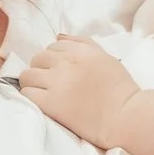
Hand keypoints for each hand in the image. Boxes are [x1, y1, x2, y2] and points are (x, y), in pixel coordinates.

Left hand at [19, 34, 142, 149]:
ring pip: (28, 75)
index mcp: (81, 51)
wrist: (125, 117)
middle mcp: (66, 63)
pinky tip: (41, 102)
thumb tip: (58, 37)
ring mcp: (57, 83)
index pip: (54, 46)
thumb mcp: (106, 57)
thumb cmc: (120, 89)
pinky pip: (27, 93)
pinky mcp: (51, 103)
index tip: (61, 70)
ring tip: (42, 92)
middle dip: (42, 68)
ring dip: (33, 82)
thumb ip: (82, 43)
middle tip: (51, 82)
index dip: (55, 58)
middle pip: (38, 58)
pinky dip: (31, 96)